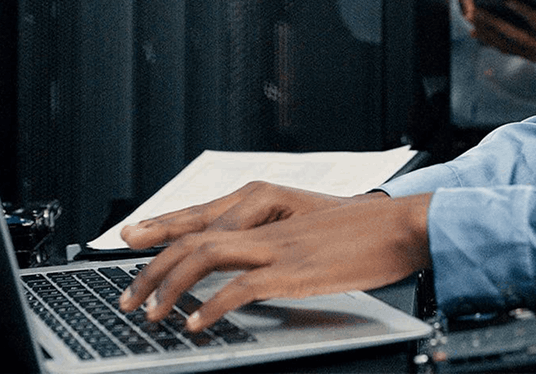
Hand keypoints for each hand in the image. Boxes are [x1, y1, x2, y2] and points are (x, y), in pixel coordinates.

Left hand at [117, 182, 431, 331]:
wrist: (406, 224)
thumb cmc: (369, 232)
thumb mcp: (317, 234)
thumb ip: (284, 247)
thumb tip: (258, 273)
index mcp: (272, 212)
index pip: (203, 222)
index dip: (164, 238)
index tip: (136, 257)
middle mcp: (267, 225)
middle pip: (192, 238)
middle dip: (151, 270)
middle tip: (129, 300)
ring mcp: (279, 246)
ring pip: (205, 256)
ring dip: (169, 287)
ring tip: (152, 315)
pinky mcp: (295, 270)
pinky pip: (240, 286)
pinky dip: (212, 305)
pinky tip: (198, 323)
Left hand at [472, 1, 535, 80]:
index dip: (525, 10)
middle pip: (515, 34)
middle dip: (493, 22)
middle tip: (475, 9)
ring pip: (506, 43)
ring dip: (487, 31)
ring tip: (469, 17)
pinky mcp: (532, 56)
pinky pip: (507, 48)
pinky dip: (490, 41)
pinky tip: (475, 31)